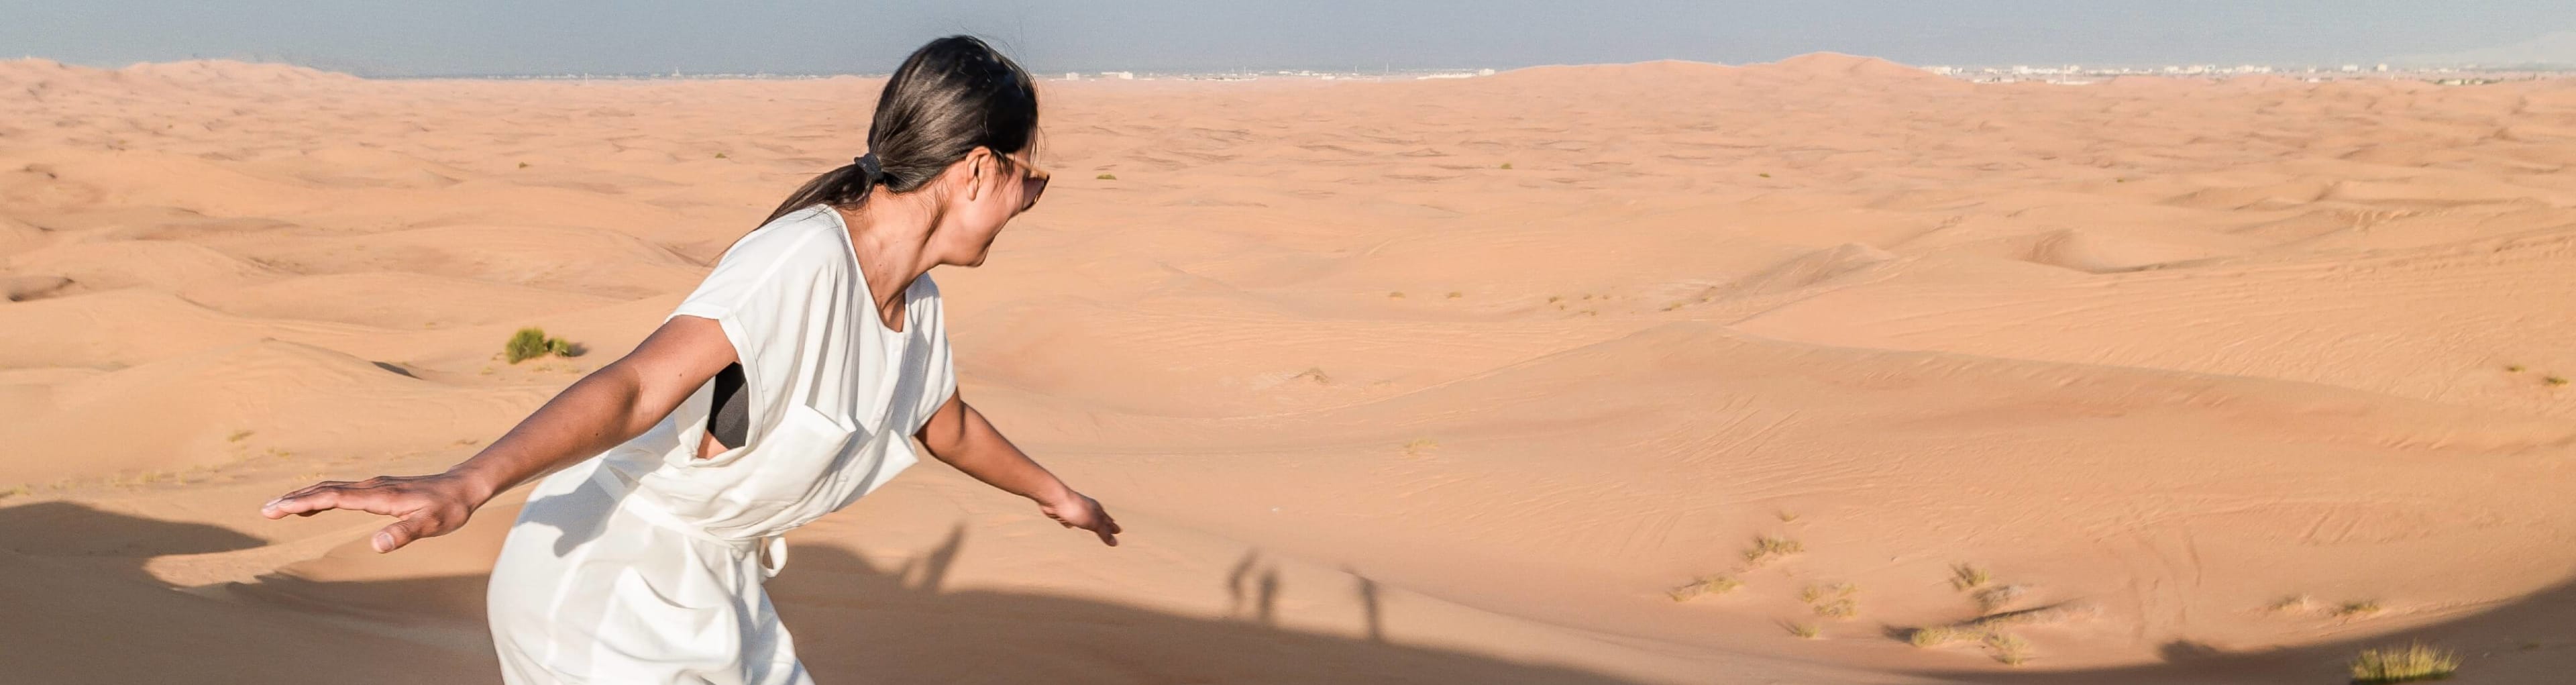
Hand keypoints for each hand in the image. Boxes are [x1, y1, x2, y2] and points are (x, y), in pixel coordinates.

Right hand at [259, 472, 488, 552]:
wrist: (465, 486)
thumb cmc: (450, 507)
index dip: (302, 503)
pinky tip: (313, 503)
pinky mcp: (379, 489)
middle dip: (293, 499)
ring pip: (331, 488)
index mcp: (379, 496)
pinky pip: (342, 491)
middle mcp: (372, 487)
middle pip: (325, 489)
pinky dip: (321, 495)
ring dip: (304, 496)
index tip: (276, 509)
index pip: (332, 497)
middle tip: (264, 510)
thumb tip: (377, 545)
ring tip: (278, 507)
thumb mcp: (432, 523)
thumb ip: (404, 533)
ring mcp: (375, 486)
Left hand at [1037, 490, 1121, 546]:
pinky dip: (1071, 523)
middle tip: (1110, 528)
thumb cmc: (1076, 509)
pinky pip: (1070, 520)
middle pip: (1098, 518)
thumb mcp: (1093, 523)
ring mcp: (1076, 511)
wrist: (1055, 499)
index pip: (1108, 521)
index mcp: (1096, 510)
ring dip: (1089, 523)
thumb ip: (1104, 533)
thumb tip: (1115, 543)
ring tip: (1092, 528)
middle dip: (1104, 524)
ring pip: (1085, 519)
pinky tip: (1070, 525)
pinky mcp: (1064, 514)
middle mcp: (1087, 509)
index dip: (1112, 527)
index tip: (1118, 531)